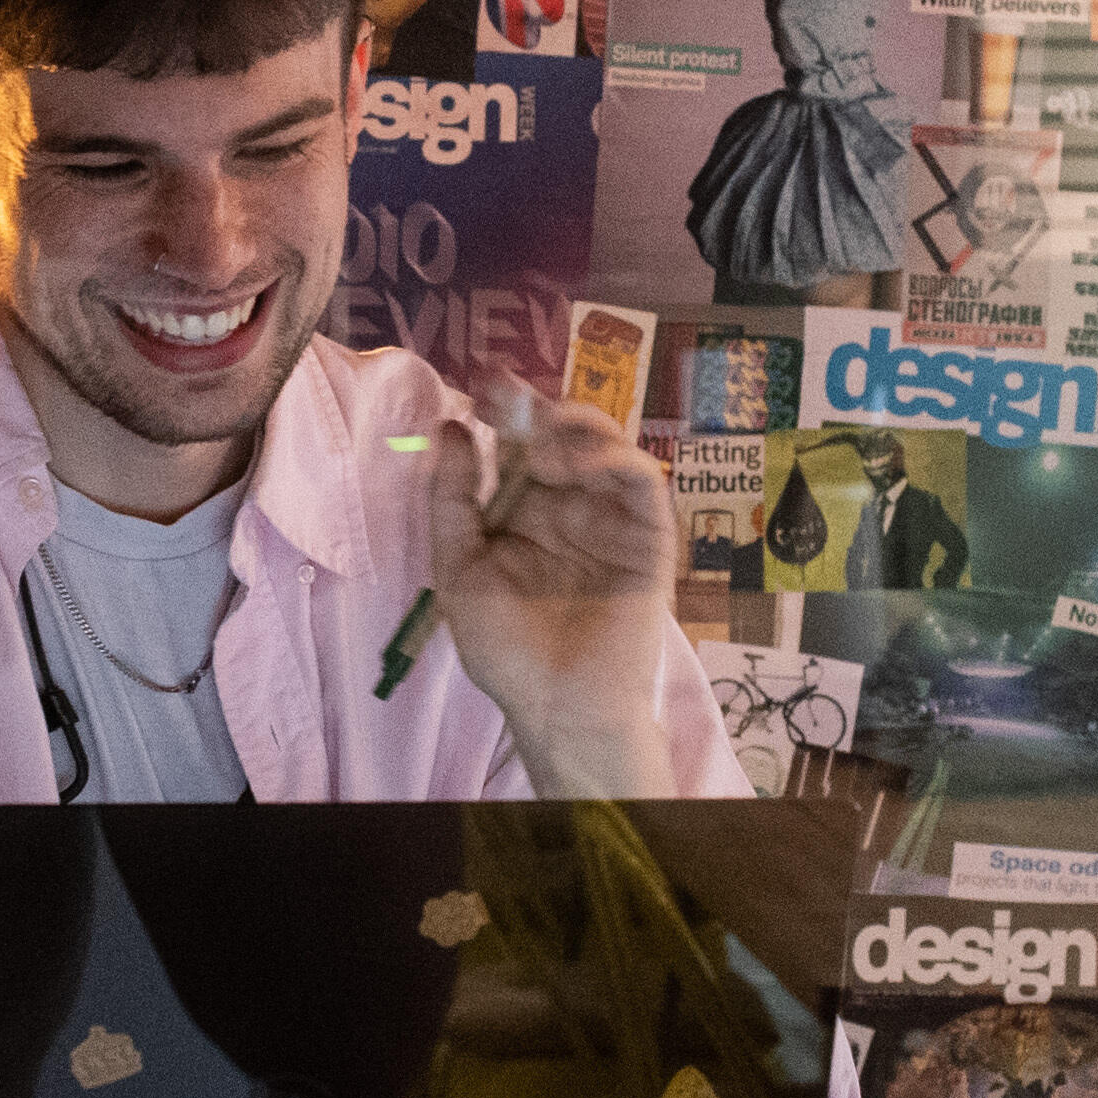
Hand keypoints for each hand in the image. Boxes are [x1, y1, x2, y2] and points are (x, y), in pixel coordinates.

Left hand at [421, 395, 678, 796]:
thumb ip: (452, 500)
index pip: (517, 447)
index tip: (480, 390)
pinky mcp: (648, 538)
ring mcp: (611, 521)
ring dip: (573, 427)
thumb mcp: (458, 569)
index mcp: (524, 516)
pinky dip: (611, 459)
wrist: (559, 707)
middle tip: (507, 396)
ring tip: (537, 441)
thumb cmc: (507, 652)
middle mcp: (569, 510)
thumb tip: (449, 428)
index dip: (501, 412)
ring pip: (606, 445)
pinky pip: (642, 482)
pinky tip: (572, 466)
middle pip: (563, 436)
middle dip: (535, 408)